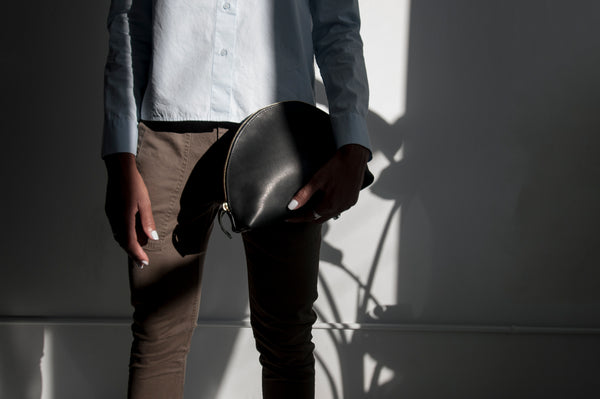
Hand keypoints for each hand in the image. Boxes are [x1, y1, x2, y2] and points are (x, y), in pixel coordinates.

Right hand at [104, 153, 157, 267]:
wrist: (119, 169)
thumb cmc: (134, 185)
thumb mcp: (144, 203)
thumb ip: (147, 222)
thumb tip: (152, 238)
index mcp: (124, 219)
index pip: (130, 243)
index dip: (137, 254)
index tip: (144, 263)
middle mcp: (115, 219)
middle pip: (123, 242)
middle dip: (133, 252)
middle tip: (142, 261)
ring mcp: (111, 215)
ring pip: (119, 235)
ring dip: (128, 243)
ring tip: (139, 249)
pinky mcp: (110, 210)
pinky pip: (117, 228)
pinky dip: (124, 234)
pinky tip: (132, 234)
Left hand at [287, 144, 369, 222]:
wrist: (354, 156)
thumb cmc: (337, 166)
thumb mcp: (317, 180)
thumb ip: (304, 195)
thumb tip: (292, 206)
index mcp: (331, 204)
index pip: (310, 217)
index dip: (298, 218)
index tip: (290, 218)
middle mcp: (340, 207)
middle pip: (320, 218)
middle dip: (308, 217)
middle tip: (297, 213)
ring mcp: (348, 204)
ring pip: (329, 214)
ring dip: (319, 212)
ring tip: (310, 206)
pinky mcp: (352, 200)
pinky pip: (338, 209)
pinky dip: (329, 208)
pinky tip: (325, 200)